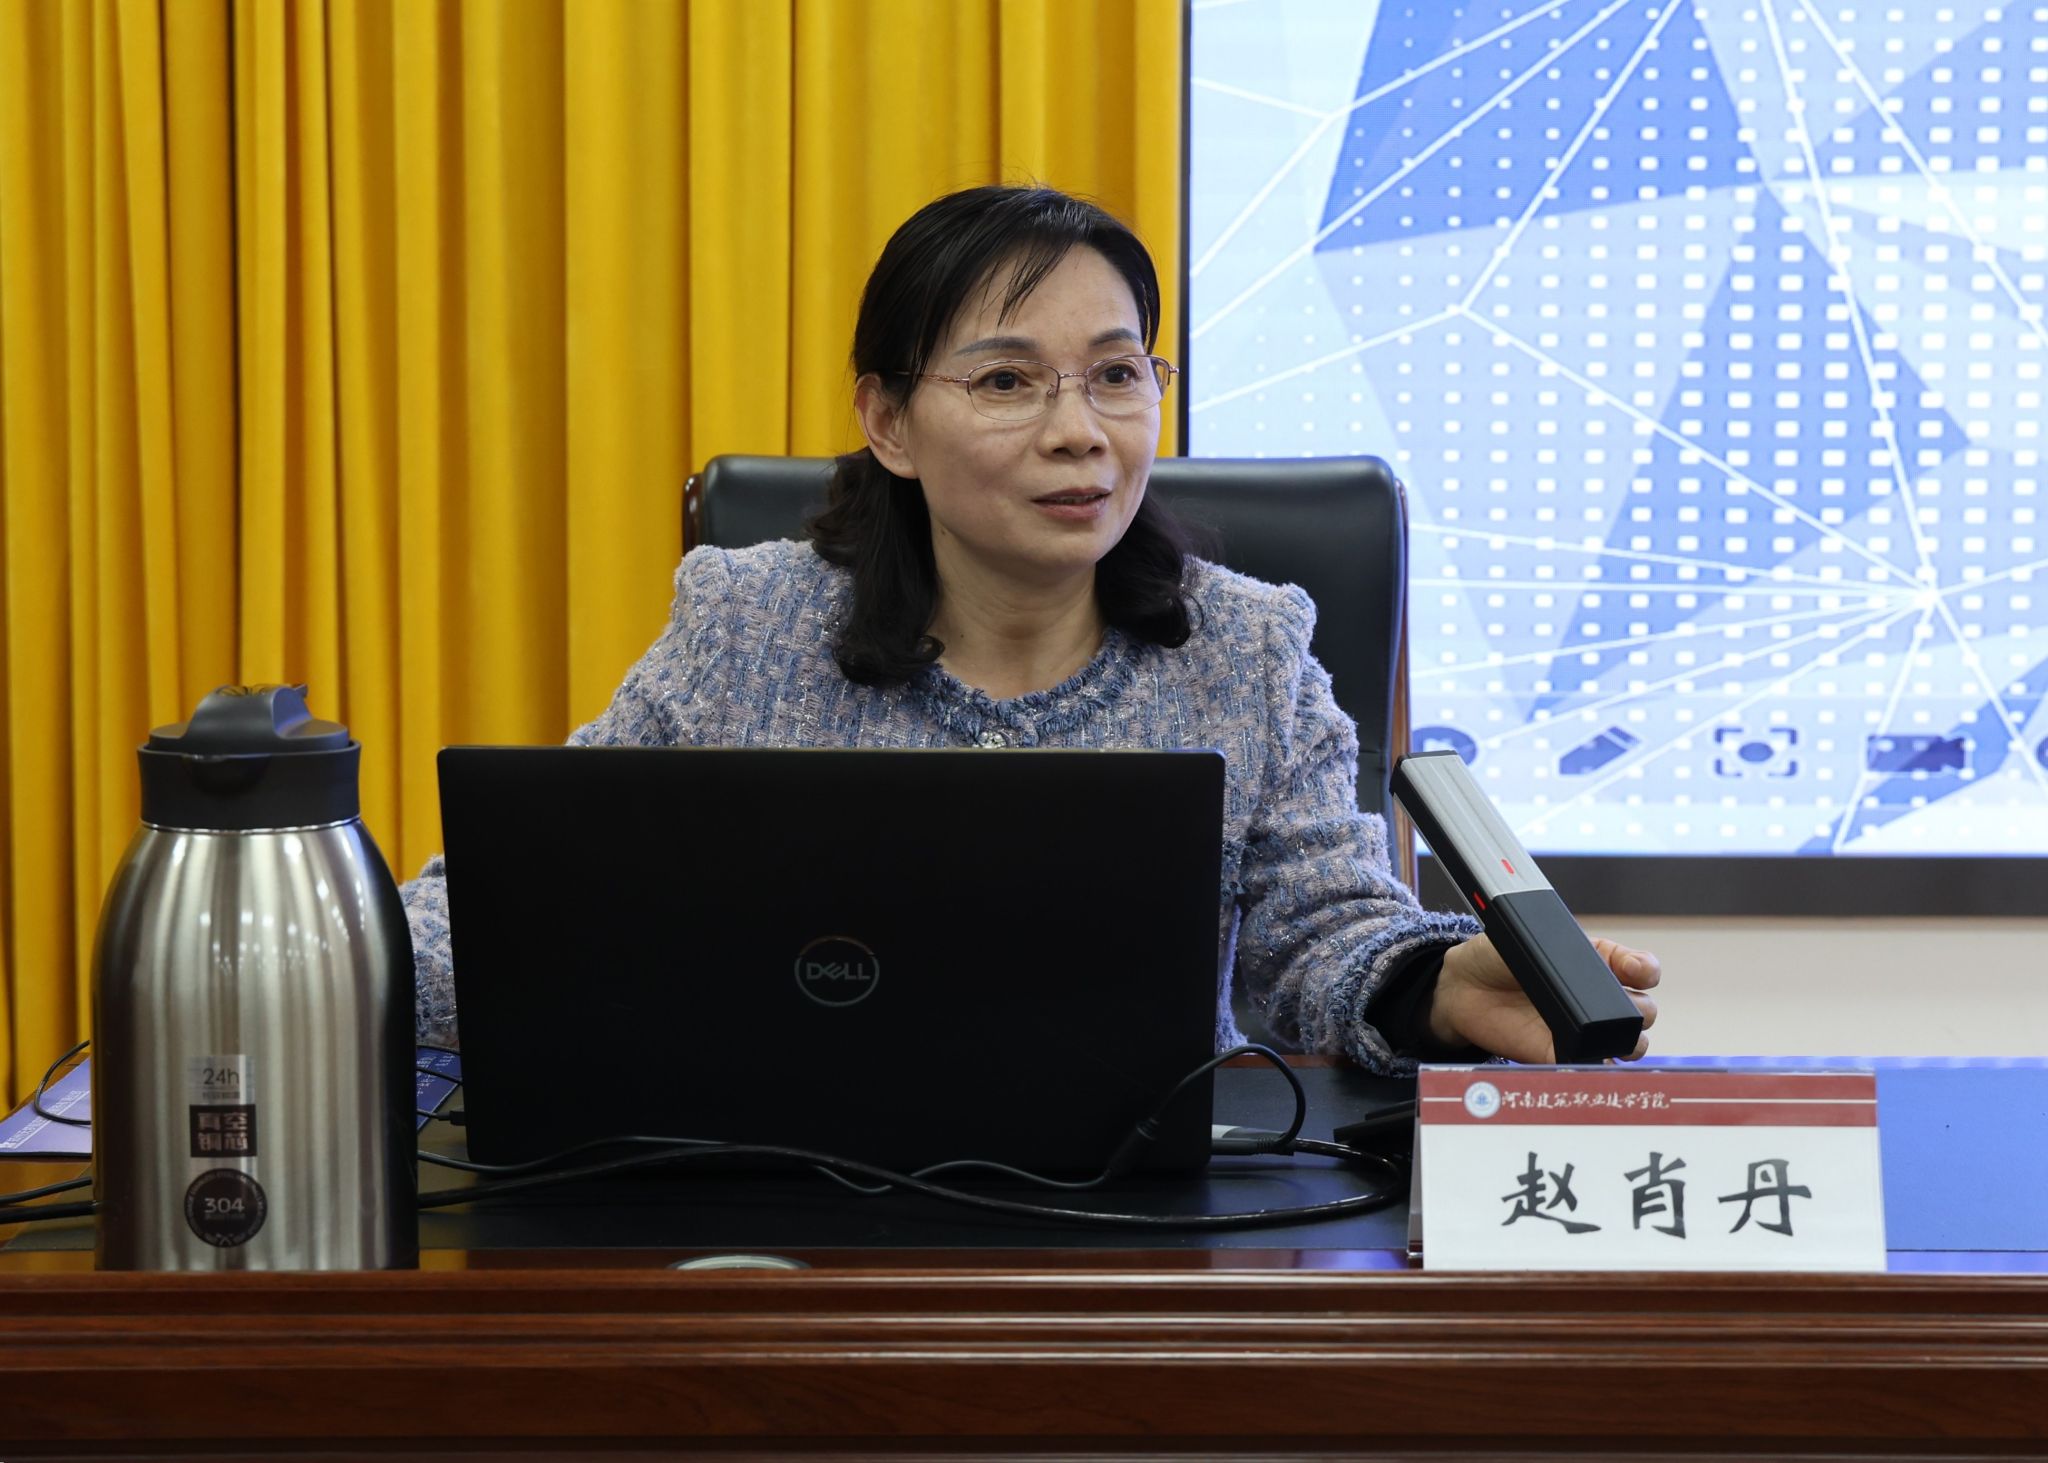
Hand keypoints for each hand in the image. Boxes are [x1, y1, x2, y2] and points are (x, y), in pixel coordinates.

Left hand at [1428, 933, 1659, 1063]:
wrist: (1464, 986)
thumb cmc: (1498, 956)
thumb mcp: (1526, 939)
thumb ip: (1554, 950)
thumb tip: (1577, 971)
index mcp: (1598, 963)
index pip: (1641, 968)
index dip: (1646, 969)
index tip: (1637, 970)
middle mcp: (1598, 999)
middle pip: (1644, 1011)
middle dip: (1642, 1010)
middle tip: (1623, 1007)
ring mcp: (1583, 1029)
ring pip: (1629, 1043)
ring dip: (1629, 1042)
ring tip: (1613, 1037)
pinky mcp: (1560, 1054)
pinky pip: (1589, 1065)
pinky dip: (1597, 1066)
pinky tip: (1593, 1059)